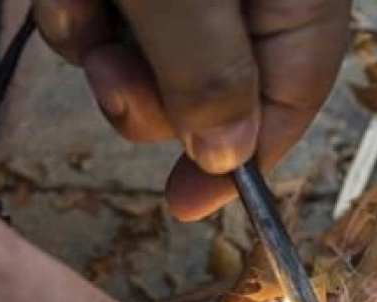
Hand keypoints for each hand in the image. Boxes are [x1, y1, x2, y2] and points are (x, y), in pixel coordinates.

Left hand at [33, 0, 350, 219]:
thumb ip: (209, 75)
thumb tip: (228, 159)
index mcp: (295, 1)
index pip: (286, 106)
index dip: (238, 166)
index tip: (185, 207)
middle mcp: (250, 0)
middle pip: (209, 95)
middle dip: (151, 102)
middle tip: (118, 73)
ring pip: (149, 63)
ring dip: (107, 59)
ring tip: (89, 5)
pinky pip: (109, 21)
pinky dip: (81, 16)